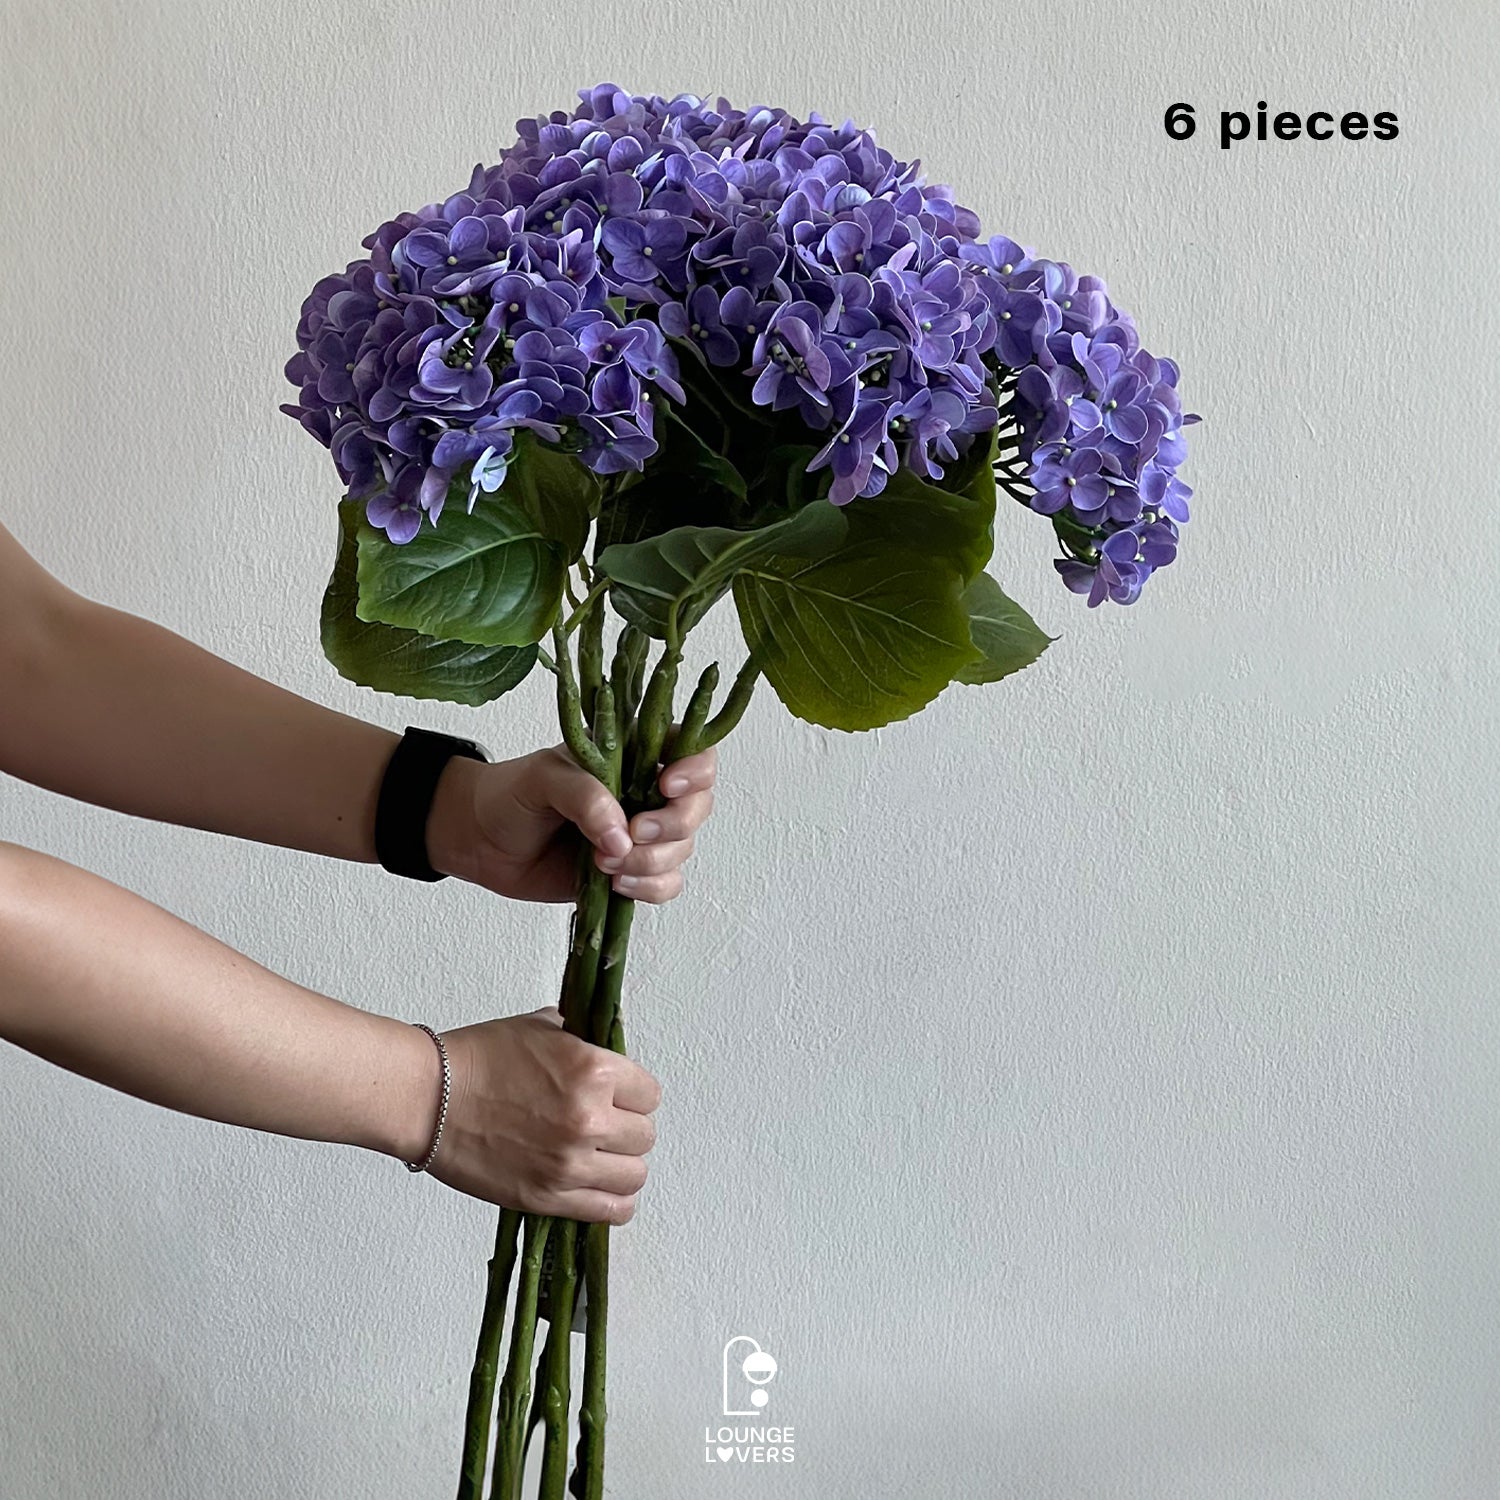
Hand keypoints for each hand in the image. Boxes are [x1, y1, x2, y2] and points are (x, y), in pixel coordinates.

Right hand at [417, 1007, 661, 1222]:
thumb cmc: (477, 1060)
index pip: (650, 1094)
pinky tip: (601, 1188)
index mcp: (593, 1070)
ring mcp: (570, 1163)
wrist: (429, 1097)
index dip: (634, 1095)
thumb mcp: (543, 1028)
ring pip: (635, 1176)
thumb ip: (584, 1040)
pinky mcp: (548, 1196)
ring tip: (602, 1158)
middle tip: (605, 1126)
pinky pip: (611, 1210)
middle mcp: (589, 1118)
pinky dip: (614, 1202)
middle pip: (644, 1136)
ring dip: (622, 1166)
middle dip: (627, 1129)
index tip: (620, 1098)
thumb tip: (607, 1045)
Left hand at [427, 740, 717, 903]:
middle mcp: (646, 793)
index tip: (665, 786)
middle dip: (672, 826)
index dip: (694, 770)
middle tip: (632, 834)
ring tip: (605, 864)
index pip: (692, 751)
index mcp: (633, 755)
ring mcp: (641, 835)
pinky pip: (666, 885)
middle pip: (697, 806)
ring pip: (682, 850)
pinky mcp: (631, 873)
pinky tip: (615, 884)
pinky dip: (649, 888)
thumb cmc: (510, 795)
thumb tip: (621, 839)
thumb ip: (584, 798)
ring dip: (652, 862)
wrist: (480, 841)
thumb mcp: (543, 779)